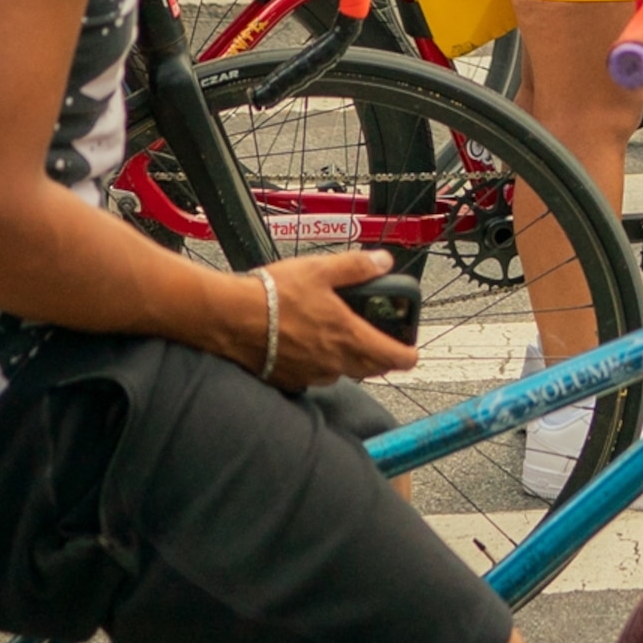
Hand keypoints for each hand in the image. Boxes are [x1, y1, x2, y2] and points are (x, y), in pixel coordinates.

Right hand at [244, 247, 418, 388]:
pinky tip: (308, 346)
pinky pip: (314, 377)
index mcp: (348, 336)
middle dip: (380, 357)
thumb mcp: (321, 269)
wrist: (230, 318)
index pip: (393, 358)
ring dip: (349, 360)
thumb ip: (357, 267)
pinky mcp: (289, 381)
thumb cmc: (272, 295)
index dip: (408, 355)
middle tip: (380, 342)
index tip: (412, 351)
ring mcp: (311, 375)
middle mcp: (334, 363)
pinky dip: (319, 365)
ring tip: (341, 338)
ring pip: (343, 373)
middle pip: (372, 369)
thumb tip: (383, 262)